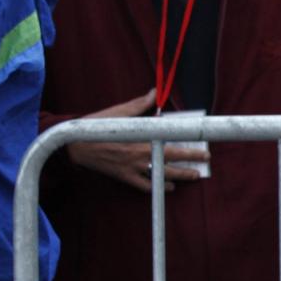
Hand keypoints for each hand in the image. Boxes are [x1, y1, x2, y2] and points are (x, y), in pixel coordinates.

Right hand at [65, 90, 208, 191]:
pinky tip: (168, 187)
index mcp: (142, 138)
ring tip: (193, 175)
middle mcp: (141, 155)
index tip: (205, 145)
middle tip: (206, 161)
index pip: (172, 140)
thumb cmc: (97, 126)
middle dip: (192, 160)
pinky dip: (158, 188)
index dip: (190, 144)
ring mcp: (133, 168)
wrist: (75, 145)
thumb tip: (155, 92)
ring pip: (162, 175)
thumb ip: (140, 105)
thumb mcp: (119, 112)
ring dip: (180, 176)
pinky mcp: (125, 177)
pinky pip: (145, 186)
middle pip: (172, 159)